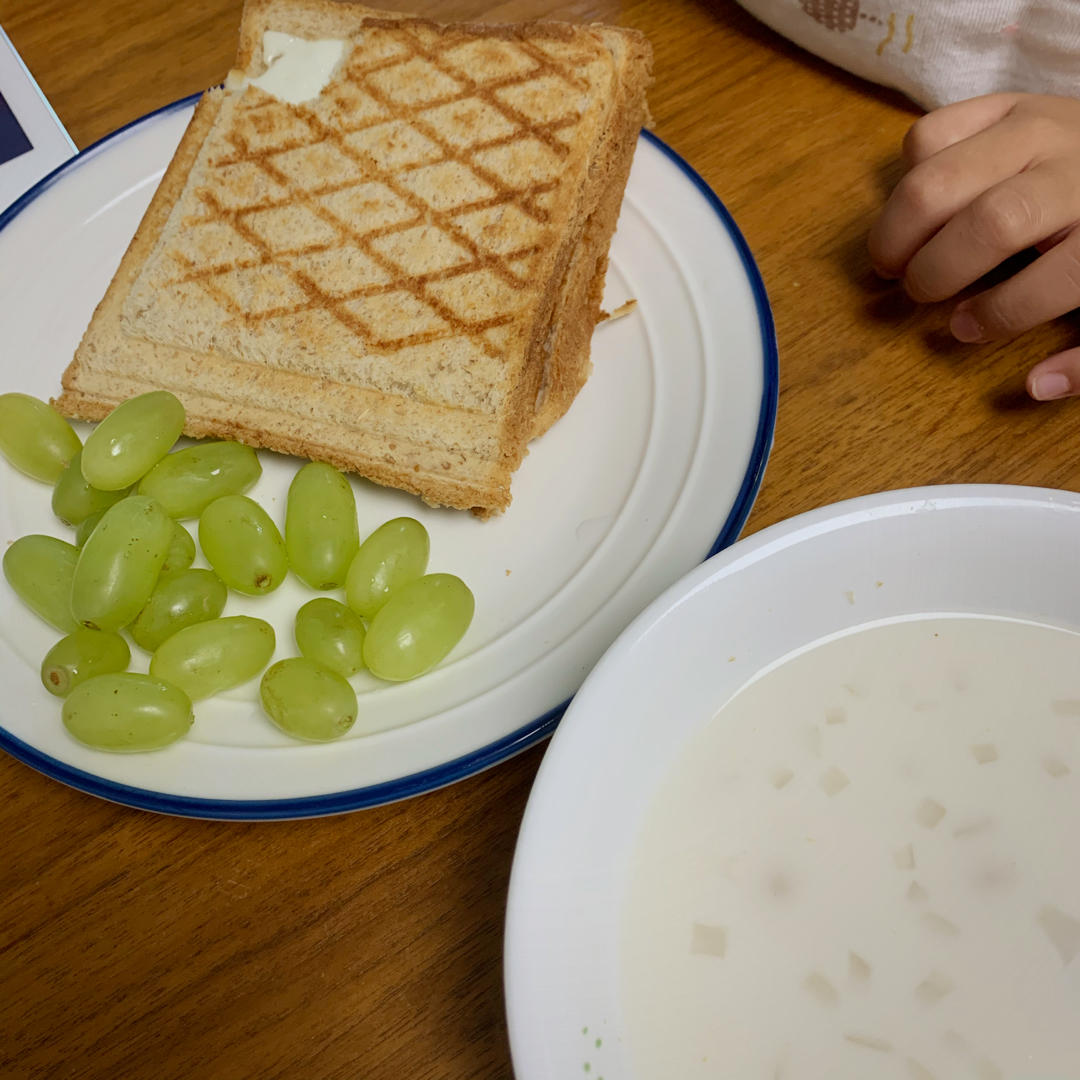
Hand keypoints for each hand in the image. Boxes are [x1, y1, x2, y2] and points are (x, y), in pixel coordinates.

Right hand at [869, 93, 1079, 400]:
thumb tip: (1035, 386)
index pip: (1040, 286)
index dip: (992, 318)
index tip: (966, 328)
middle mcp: (1076, 173)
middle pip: (986, 223)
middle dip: (935, 271)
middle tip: (918, 292)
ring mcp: (1039, 127)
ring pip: (938, 176)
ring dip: (897, 229)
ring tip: (892, 258)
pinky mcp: (1008, 102)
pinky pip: (931, 131)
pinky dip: (910, 171)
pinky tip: (925, 202)